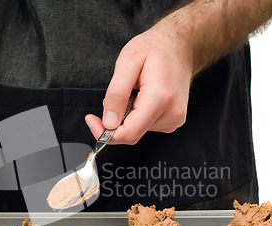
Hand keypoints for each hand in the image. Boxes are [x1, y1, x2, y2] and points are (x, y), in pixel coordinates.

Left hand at [85, 19, 192, 144]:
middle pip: (132, 134)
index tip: (91, 120)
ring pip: (137, 130)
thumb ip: (117, 93)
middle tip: (117, 95)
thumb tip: (109, 123)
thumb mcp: (128, 62)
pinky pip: (146, 126)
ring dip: (127, 114)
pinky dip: (137, 114)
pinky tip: (143, 96)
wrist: (180, 46)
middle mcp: (172, 113)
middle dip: (116, 120)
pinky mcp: (174, 121)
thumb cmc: (154, 48)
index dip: (105, 133)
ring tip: (136, 90)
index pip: (129, 133)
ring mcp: (175, 119)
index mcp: (160, 98)